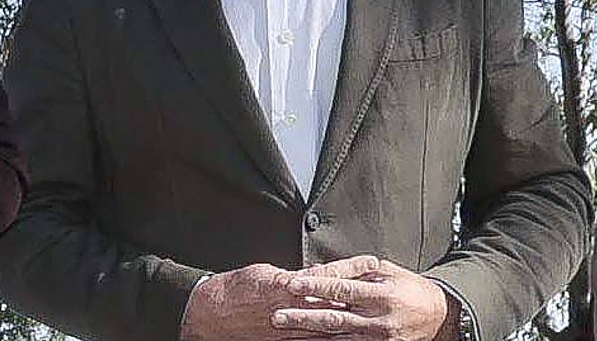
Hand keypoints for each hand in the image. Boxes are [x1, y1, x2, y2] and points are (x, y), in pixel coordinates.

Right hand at [180, 255, 379, 340]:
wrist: (214, 313)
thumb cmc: (237, 288)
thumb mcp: (265, 273)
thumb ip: (291, 277)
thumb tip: (311, 278)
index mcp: (287, 284)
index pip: (327, 275)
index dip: (351, 269)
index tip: (371, 263)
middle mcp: (292, 306)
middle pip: (334, 301)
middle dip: (359, 295)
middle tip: (382, 289)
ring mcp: (291, 327)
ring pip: (329, 324)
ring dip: (353, 319)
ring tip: (374, 314)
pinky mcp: (285, 340)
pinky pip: (314, 340)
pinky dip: (333, 338)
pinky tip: (349, 337)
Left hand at [273, 259, 457, 339]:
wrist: (439, 316)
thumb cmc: (408, 287)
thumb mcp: (386, 271)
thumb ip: (356, 270)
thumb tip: (324, 268)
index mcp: (381, 295)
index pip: (341, 289)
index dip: (316, 286)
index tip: (292, 284)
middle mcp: (379, 321)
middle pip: (334, 319)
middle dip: (303, 318)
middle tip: (277, 316)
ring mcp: (378, 339)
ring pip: (336, 339)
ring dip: (309, 337)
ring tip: (285, 333)